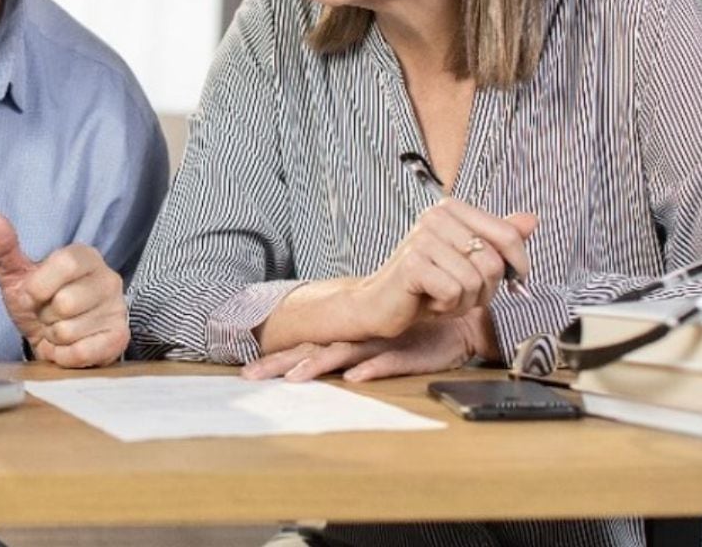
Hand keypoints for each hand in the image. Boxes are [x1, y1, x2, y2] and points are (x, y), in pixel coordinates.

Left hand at [0, 212, 128, 367]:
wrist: (54, 340)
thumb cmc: (38, 302)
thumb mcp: (16, 275)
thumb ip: (3, 248)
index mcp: (84, 255)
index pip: (64, 263)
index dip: (38, 286)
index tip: (29, 296)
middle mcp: (108, 278)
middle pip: (65, 302)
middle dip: (45, 316)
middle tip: (48, 315)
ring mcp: (117, 309)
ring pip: (70, 331)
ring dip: (54, 337)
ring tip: (58, 330)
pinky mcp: (119, 339)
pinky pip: (82, 353)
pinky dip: (64, 355)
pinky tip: (68, 347)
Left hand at [242, 309, 490, 383]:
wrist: (457, 323)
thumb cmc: (410, 337)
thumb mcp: (373, 347)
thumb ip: (348, 355)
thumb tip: (316, 369)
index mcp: (345, 338)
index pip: (302, 348)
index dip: (274, 358)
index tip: (244, 371)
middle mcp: (356, 338)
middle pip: (310, 351)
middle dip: (279, 364)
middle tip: (249, 377)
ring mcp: (379, 344)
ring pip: (343, 354)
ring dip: (318, 365)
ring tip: (294, 379)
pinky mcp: (407, 352)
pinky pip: (387, 362)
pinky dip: (372, 369)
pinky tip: (355, 379)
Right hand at [350, 200, 536, 338]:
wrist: (381, 304)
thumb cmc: (427, 283)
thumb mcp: (468, 260)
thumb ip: (499, 239)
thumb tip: (531, 219)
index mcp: (451, 210)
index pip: (507, 234)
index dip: (518, 264)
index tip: (513, 279)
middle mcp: (435, 217)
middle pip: (493, 261)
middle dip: (485, 289)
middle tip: (462, 293)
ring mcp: (422, 239)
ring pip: (474, 281)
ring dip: (464, 301)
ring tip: (444, 298)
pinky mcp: (412, 264)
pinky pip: (453, 292)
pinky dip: (447, 307)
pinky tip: (430, 302)